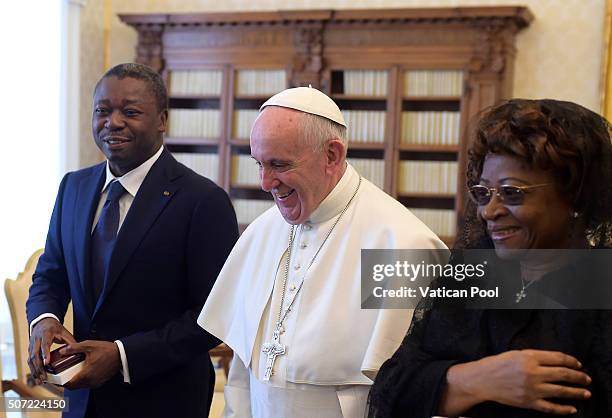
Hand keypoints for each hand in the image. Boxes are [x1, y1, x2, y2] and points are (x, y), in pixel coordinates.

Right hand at [28, 318, 75, 383]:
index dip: (45, 354)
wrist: (43, 322)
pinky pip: (29, 361)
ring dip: (34, 371)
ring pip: (30, 359)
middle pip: (35, 355)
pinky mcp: (30, 349)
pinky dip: (32, 369)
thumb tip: (78, 352)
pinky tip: (36, 376)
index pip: (44, 345)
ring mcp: (31, 345)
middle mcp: (36, 340)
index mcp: (46, 334)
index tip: (46, 363)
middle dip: (39, 367)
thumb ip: (71, 342)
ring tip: (39, 380)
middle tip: (43, 377)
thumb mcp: (64, 332)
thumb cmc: (55, 328)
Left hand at [61, 341, 120, 388]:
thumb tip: (63, 351)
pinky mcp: (100, 382)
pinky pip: (87, 384)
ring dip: (75, 381)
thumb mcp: (89, 346)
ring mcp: (95, 383)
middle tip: (62, 375)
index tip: (55, 379)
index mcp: (86, 374)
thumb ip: (74, 348)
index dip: (60, 383)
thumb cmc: (106, 350)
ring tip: (72, 372)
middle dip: (66, 382)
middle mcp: (90, 381)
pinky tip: (83, 372)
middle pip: (73, 387)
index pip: (69, 384)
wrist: (121, 355)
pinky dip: (82, 380)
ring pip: (80, 386)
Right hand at [466, 350, 591, 413]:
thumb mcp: (517, 354)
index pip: (558, 358)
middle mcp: (533, 373)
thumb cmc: (498, 364)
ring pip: (560, 391)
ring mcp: (532, 389)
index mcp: (529, 357)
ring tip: (585, 393)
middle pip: (563, 374)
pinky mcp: (529, 402)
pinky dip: (563, 409)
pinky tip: (572, 409)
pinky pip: (551, 407)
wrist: (483, 380)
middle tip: (586, 378)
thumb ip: (536, 357)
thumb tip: (557, 362)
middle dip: (578, 376)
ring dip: (576, 392)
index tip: (578, 364)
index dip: (571, 361)